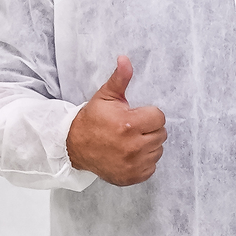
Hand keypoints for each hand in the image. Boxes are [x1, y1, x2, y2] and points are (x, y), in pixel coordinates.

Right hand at [66, 56, 166, 186]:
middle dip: (149, 129)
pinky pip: (151, 167)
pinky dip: (144, 162)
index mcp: (129, 124)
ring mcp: (133, 163)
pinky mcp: (132, 176)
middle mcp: (133, 146)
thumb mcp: (105, 96)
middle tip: (133, 128)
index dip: (149, 115)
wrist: (75, 146)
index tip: (136, 116)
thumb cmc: (92, 120)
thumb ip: (120, 79)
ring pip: (158, 151)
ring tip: (131, 141)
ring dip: (148, 145)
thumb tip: (125, 59)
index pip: (159, 117)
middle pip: (161, 134)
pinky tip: (130, 154)